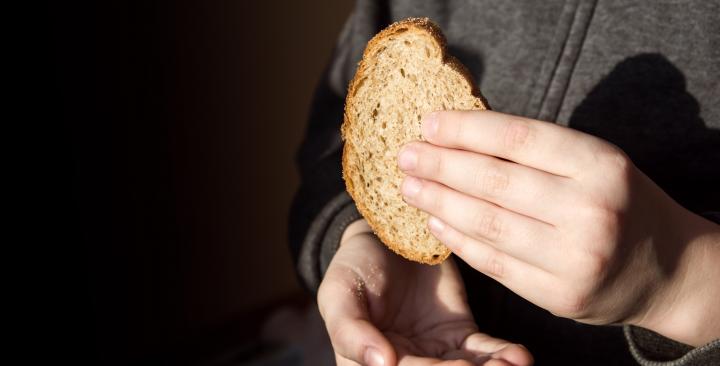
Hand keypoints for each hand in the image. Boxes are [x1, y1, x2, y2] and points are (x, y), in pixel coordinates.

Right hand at [318, 221, 532, 365]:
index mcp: (368, 364)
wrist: (383, 233)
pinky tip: (518, 356)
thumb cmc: (352, 266)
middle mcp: (405, 364)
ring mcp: (435, 353)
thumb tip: (379, 364)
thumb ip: (349, 330)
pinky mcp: (459, 335)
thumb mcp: (338, 293)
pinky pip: (483, 352)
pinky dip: (502, 355)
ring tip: (511, 365)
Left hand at [397, 110, 719, 345]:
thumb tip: (460, 134)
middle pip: (495, 182)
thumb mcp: (594, 163)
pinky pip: (495, 263)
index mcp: (600, 164)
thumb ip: (538, 152)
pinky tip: (435, 222)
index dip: (466, 129)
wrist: (667, 269)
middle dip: (441, 165)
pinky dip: (458, 241)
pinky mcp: (559, 296)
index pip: (518, 138)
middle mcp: (590, 210)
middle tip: (405, 154)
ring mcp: (575, 258)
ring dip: (439, 202)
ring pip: (488, 224)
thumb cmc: (619, 202)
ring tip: (410, 186)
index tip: (428, 123)